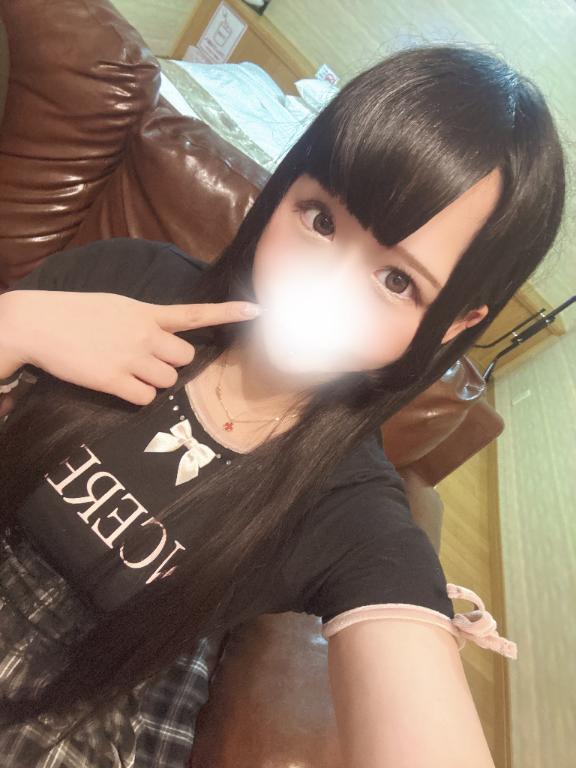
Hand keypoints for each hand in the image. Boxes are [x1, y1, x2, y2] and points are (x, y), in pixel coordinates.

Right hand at [0, 290, 260, 404]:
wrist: (38, 324)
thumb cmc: (75, 314)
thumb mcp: (115, 306)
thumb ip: (144, 319)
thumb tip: (161, 337)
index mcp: (145, 312)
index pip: (194, 313)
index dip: (227, 313)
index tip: (256, 310)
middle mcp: (144, 334)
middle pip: (184, 359)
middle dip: (172, 364)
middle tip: (148, 362)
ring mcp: (130, 358)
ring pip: (167, 382)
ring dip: (154, 382)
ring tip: (128, 372)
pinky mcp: (113, 381)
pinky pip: (145, 399)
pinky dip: (137, 398)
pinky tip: (119, 387)